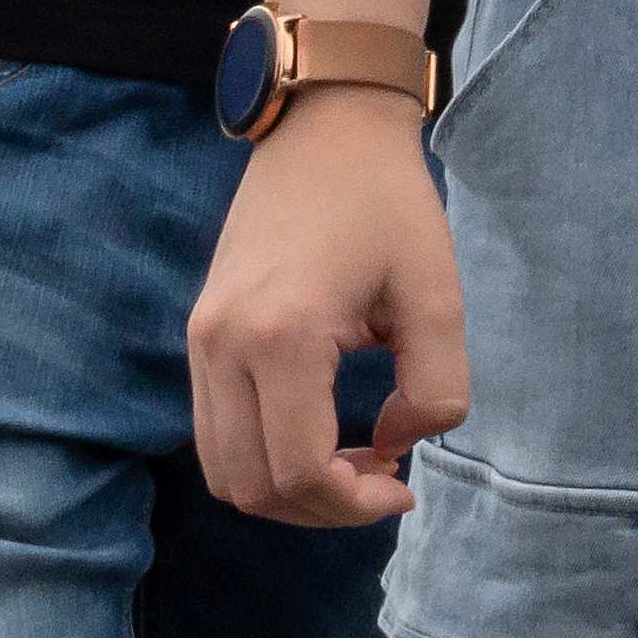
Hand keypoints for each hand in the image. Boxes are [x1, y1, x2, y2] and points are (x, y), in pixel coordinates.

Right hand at [185, 89, 463, 524]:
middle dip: (320, 508)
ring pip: (222, 468)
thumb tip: (393, 445)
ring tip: (351, 462)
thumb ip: (435, 387)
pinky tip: (318, 433)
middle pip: (251, 486)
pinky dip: (261, 454)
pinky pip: (214, 430)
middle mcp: (222, 345)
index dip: (352, 505)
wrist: (325, 128)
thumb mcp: (438, 294)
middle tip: (381, 481)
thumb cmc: (387, 202)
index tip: (403, 487)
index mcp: (280, 336)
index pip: (297, 472)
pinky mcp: (199, 332)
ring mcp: (201, 339)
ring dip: (286, 489)